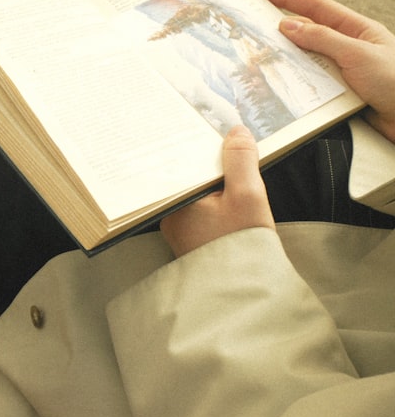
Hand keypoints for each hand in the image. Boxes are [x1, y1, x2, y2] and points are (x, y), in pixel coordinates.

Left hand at [161, 126, 274, 257]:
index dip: (197, 143)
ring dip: (214, 177)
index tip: (212, 124)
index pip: (180, 163)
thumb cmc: (240, 245)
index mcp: (174, 202)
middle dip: (206, 158)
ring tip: (235, 156)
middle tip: (228, 135)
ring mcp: (180, 228)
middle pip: (188, 176)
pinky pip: (202, 207)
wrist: (243, 292)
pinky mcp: (194, 238)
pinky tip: (233, 187)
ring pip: (196, 191)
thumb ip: (241, 160)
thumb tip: (236, 131)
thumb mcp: (247, 196)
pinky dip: (216, 195)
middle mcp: (170, 214)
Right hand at [258, 0, 394, 142]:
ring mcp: (340, 71)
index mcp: (357, 30)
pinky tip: (278, 85)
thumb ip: (323, 39)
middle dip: (279, 30)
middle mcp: (346, 48)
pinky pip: (307, 85)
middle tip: (252, 26)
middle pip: (306, 33)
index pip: (317, 8)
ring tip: (259, 58)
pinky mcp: (335, 94)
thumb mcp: (358, 54)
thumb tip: (289, 26)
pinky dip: (292, 84)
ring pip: (304, 61)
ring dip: (284, 60)